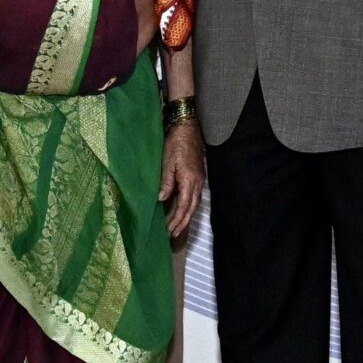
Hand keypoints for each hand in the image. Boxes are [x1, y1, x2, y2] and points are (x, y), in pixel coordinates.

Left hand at [160, 121, 205, 235]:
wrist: (187, 127)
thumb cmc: (176, 142)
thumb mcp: (167, 162)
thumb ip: (166, 181)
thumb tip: (162, 199)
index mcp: (190, 179)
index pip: (185, 205)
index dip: (178, 219)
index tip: (170, 230)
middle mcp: (197, 182)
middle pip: (192, 208)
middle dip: (184, 222)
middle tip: (174, 234)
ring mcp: (199, 179)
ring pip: (195, 203)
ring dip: (187, 216)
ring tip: (178, 226)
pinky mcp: (198, 175)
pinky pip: (195, 196)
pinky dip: (189, 206)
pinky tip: (183, 209)